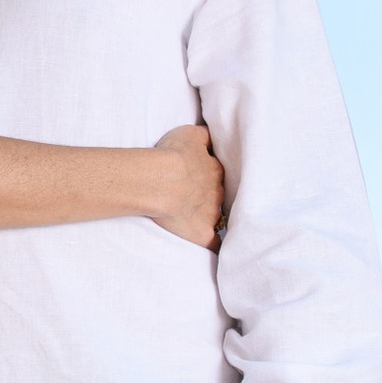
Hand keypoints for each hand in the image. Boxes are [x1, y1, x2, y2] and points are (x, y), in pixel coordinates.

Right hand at [150, 121, 226, 248]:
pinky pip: (214, 243)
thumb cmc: (172, 154)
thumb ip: (204, 135)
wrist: (163, 180)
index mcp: (214, 169)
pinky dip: (216, 246)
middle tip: (193, 196)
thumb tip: (212, 135)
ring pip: (219, 216)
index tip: (197, 176)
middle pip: (219, 194)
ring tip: (197, 219)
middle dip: (210, 195)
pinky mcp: (203, 233)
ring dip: (212, 217)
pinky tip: (217, 249)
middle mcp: (217, 192)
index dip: (207, 174)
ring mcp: (211, 214)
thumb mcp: (190, 133)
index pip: (217, 172)